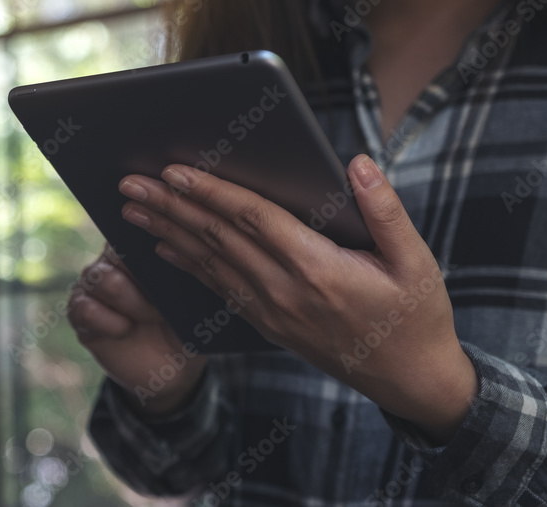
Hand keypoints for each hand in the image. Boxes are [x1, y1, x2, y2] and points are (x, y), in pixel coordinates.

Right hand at [68, 243, 207, 416]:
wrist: (173, 365)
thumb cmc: (187, 322)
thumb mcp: (197, 297)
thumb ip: (189, 270)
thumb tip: (189, 253)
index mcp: (140, 245)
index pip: (139, 228)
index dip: (156, 242)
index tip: (173, 267)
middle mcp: (111, 259)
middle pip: (121, 252)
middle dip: (149, 280)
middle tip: (170, 302)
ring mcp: (93, 284)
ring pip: (107, 282)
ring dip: (135, 304)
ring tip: (155, 317)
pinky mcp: (79, 312)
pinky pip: (87, 310)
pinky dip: (112, 323)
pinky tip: (126, 330)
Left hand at [117, 154, 475, 442]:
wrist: (410, 382)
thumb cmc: (416, 316)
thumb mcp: (414, 261)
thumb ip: (384, 210)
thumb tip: (357, 163)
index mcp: (318, 269)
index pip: (252, 220)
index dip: (211, 193)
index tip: (174, 171)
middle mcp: (284, 291)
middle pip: (217, 238)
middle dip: (170, 206)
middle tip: (130, 183)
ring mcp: (271, 312)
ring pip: (209, 263)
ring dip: (167, 232)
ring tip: (133, 209)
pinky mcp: (268, 324)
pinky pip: (218, 288)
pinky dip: (188, 264)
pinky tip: (164, 247)